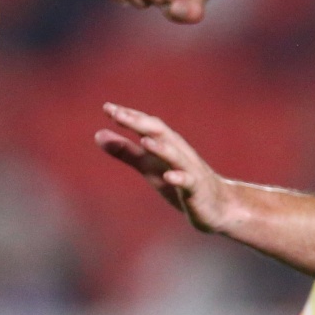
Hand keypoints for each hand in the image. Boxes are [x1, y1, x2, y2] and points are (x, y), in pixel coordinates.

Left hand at [94, 103, 234, 232]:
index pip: (146, 124)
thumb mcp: (148, 166)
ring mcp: (190, 170)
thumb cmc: (178, 182)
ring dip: (161, 147)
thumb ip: (125, 151)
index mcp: (165, 144)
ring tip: (145, 140)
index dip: (128, 116)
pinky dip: (179, 178)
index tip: (107, 107)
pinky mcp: (197, 190)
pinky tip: (169, 177)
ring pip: (176, 155)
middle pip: (160, 132)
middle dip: (139, 123)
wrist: (217, 206)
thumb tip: (98, 134)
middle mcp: (178, 151)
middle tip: (117, 114)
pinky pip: (189, 182)